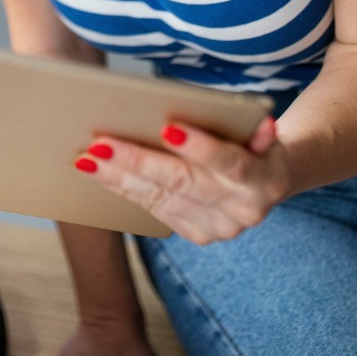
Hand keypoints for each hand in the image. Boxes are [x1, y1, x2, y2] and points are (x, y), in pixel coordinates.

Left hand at [77, 116, 286, 244]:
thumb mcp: (262, 130)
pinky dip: (124, 189)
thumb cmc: (254, 142)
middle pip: (182, 182)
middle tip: (100, 144)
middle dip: (138, 161)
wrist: (269, 182)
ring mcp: (219, 227)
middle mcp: (242, 210)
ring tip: (86, 158)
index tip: (168, 128)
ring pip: (160, 198)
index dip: (200, 147)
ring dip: (118, 177)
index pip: (229, 163)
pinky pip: (154, 209)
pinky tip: (99, 172)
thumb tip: (258, 121)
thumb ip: (258, 128)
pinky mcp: (198, 234)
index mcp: (264, 179)